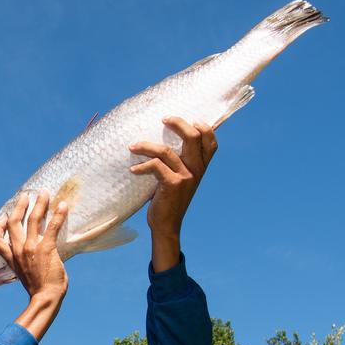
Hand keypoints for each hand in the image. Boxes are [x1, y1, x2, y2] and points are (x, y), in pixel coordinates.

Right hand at [0, 190, 69, 340]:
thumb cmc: (38, 289)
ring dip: (39, 204)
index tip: (4, 218)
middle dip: (20, 207)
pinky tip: (63, 205)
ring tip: (44, 193)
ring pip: (33, 219)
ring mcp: (32, 248)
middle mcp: (19, 250)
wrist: (44, 298)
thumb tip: (33, 257)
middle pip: (14, 222)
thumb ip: (25, 262)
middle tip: (26, 196)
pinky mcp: (46, 248)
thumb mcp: (24, 274)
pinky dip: (58, 215)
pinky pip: (52, 227)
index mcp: (11, 258)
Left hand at [129, 117, 217, 269]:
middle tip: (163, 119)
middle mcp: (197, 170)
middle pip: (193, 137)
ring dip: (146, 146)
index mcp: (201, 168)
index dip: (204, 128)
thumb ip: (178, 162)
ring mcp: (186, 177)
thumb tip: (161, 140)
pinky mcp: (172, 184)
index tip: (190, 120)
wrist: (166, 224)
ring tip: (133, 147)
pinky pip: (155, 166)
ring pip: (166, 151)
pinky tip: (133, 170)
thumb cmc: (168, 199)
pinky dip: (142, 166)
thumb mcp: (179, 179)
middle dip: (178, 123)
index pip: (211, 143)